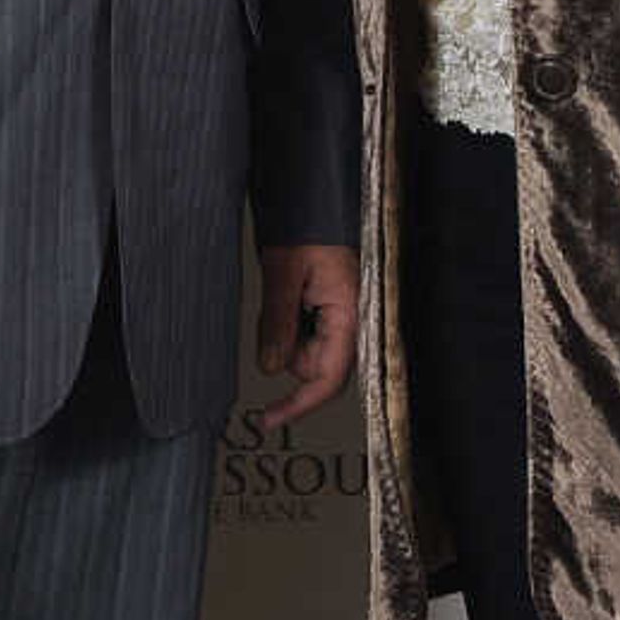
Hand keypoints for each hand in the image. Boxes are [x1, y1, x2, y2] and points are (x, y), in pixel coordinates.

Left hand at [251, 244, 359, 429]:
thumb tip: (269, 368)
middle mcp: (352, 323)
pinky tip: (290, 291)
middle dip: (286, 349)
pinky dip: (288, 321)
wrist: (317, 200)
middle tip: (277, 303)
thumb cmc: (309, 226)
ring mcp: (343, 318)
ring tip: (286, 287)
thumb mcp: (284, 271)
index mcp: (350, 315)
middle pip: (313, 366)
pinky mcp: (332, 312)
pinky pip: (304, 333)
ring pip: (304, 350)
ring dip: (285, 331)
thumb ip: (278, 321)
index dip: (298, 404)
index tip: (268, 419)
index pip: (328, 378)